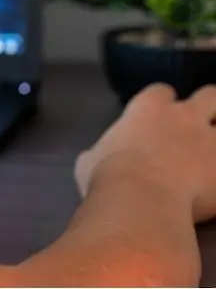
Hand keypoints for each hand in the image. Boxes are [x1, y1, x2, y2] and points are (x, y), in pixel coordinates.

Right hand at [76, 83, 215, 222]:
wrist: (142, 201)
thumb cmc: (107, 176)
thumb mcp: (90, 160)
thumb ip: (102, 152)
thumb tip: (97, 159)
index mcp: (148, 109)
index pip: (162, 92)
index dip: (163, 104)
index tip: (158, 118)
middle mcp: (186, 117)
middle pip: (211, 95)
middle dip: (210, 105)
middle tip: (205, 122)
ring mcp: (212, 141)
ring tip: (214, 151)